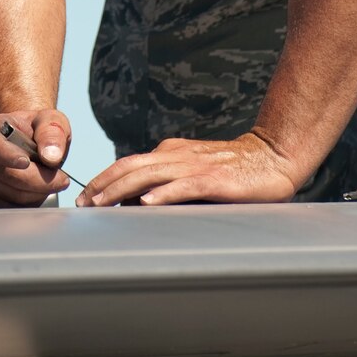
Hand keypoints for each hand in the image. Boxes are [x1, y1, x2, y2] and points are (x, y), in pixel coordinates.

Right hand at [0, 108, 72, 206]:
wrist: (31, 143)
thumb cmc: (38, 131)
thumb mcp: (50, 121)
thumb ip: (52, 132)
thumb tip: (50, 156)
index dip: (7, 155)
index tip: (26, 162)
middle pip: (8, 175)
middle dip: (40, 180)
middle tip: (62, 179)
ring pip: (13, 196)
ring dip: (39, 193)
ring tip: (49, 180)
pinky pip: (12, 209)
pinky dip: (31, 204)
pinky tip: (39, 192)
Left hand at [74, 129, 307, 206]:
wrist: (273, 155)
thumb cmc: (234, 168)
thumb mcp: (194, 170)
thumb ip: (170, 180)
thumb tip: (139, 202)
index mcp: (171, 153)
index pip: (129, 163)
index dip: (104, 178)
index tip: (86, 197)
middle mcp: (177, 156)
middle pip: (131, 167)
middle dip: (103, 185)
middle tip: (83, 204)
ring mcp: (195, 166)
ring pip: (149, 175)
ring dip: (121, 189)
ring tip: (101, 203)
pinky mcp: (214, 179)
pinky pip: (183, 186)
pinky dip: (162, 194)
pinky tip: (147, 203)